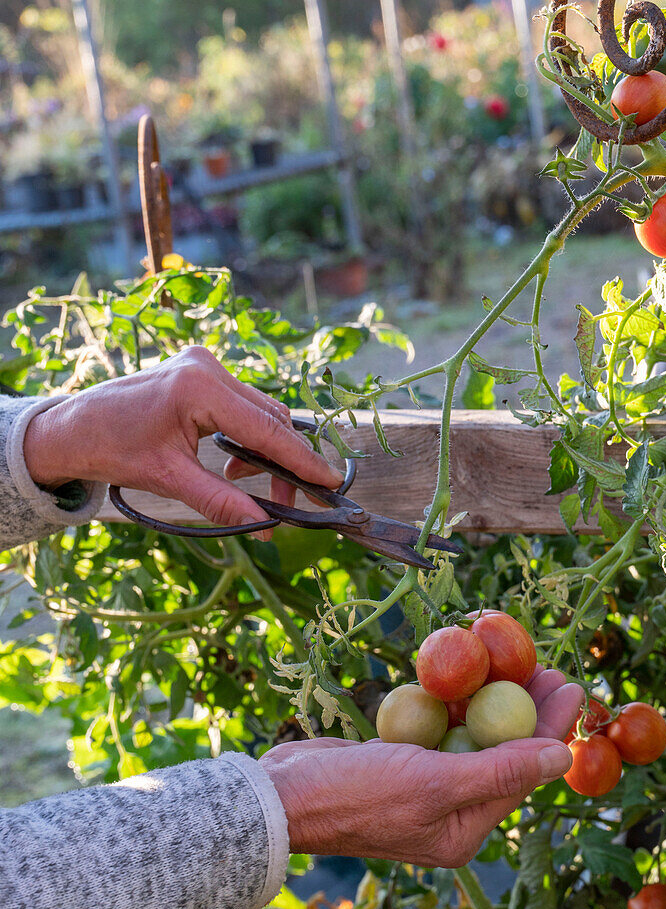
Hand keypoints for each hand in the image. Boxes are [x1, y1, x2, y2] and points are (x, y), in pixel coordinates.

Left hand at [23, 347, 341, 534]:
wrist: (73, 428)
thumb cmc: (113, 450)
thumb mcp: (168, 480)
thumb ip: (221, 501)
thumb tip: (266, 526)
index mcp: (199, 387)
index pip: (265, 429)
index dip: (301, 461)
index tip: (332, 483)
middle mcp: (206, 366)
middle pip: (270, 417)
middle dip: (282, 463)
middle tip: (284, 504)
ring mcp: (203, 364)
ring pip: (259, 411)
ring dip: (264, 450)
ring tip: (246, 485)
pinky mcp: (199, 371)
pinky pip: (242, 405)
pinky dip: (247, 436)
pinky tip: (231, 464)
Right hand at [260, 665, 581, 866]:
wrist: (281, 799)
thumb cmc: (357, 796)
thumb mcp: (435, 784)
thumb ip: (501, 772)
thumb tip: (564, 758)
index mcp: (464, 830)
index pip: (522, 772)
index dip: (551, 727)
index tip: (571, 684)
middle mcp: (449, 811)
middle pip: (502, 752)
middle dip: (525, 708)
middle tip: (546, 664)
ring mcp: (422, 787)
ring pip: (470, 736)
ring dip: (491, 700)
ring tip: (514, 661)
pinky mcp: (399, 764)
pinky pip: (437, 729)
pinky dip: (452, 703)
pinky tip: (464, 676)